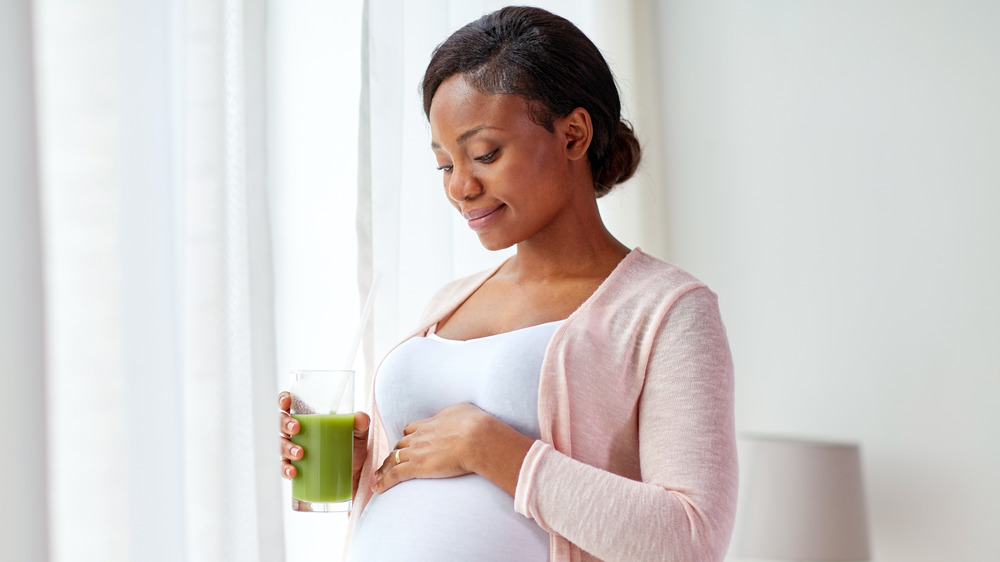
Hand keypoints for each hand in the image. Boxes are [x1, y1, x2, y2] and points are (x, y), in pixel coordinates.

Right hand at [278, 391, 370, 495]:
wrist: (355, 475)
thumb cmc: (352, 448)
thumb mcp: (358, 434)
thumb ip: (360, 424)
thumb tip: (360, 417)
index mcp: (309, 418)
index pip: (289, 405)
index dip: (283, 401)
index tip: (286, 403)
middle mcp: (298, 433)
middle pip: (280, 423)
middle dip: (284, 424)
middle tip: (296, 429)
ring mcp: (294, 450)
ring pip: (281, 445)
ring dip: (286, 448)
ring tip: (300, 453)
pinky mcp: (296, 468)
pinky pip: (284, 467)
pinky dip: (286, 469)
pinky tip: (293, 471)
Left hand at [375, 402, 497, 493]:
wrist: (475, 437)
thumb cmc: (474, 424)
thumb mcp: (462, 411)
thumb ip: (454, 415)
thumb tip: (457, 418)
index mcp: (429, 423)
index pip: (411, 429)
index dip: (407, 438)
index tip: (406, 444)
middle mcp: (419, 436)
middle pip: (400, 445)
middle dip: (394, 454)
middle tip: (390, 463)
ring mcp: (416, 452)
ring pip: (393, 459)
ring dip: (385, 468)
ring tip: (379, 476)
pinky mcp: (417, 467)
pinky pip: (395, 474)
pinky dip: (384, 481)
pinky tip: (378, 488)